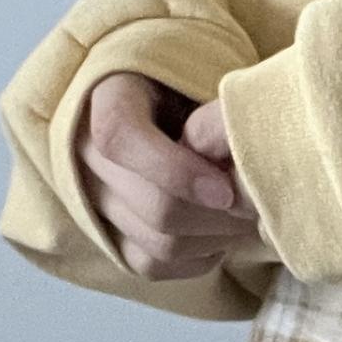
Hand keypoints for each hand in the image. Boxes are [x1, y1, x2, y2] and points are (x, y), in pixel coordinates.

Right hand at [77, 73, 258, 280]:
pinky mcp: (108, 233)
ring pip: (157, 243)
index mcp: (107, 93)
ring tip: (246, 218)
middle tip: (256, 205)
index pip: (119, 137)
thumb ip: (217, 112)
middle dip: (217, 215)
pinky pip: (150, 265)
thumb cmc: (199, 86)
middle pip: (153, 205)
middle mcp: (85, 147)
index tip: (225, 190)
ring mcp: (92, 195)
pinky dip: (195, 260)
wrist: (175, 104)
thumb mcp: (205, 76)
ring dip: (214, 238)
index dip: (175, 170)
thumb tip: (239, 156)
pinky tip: (219, 236)